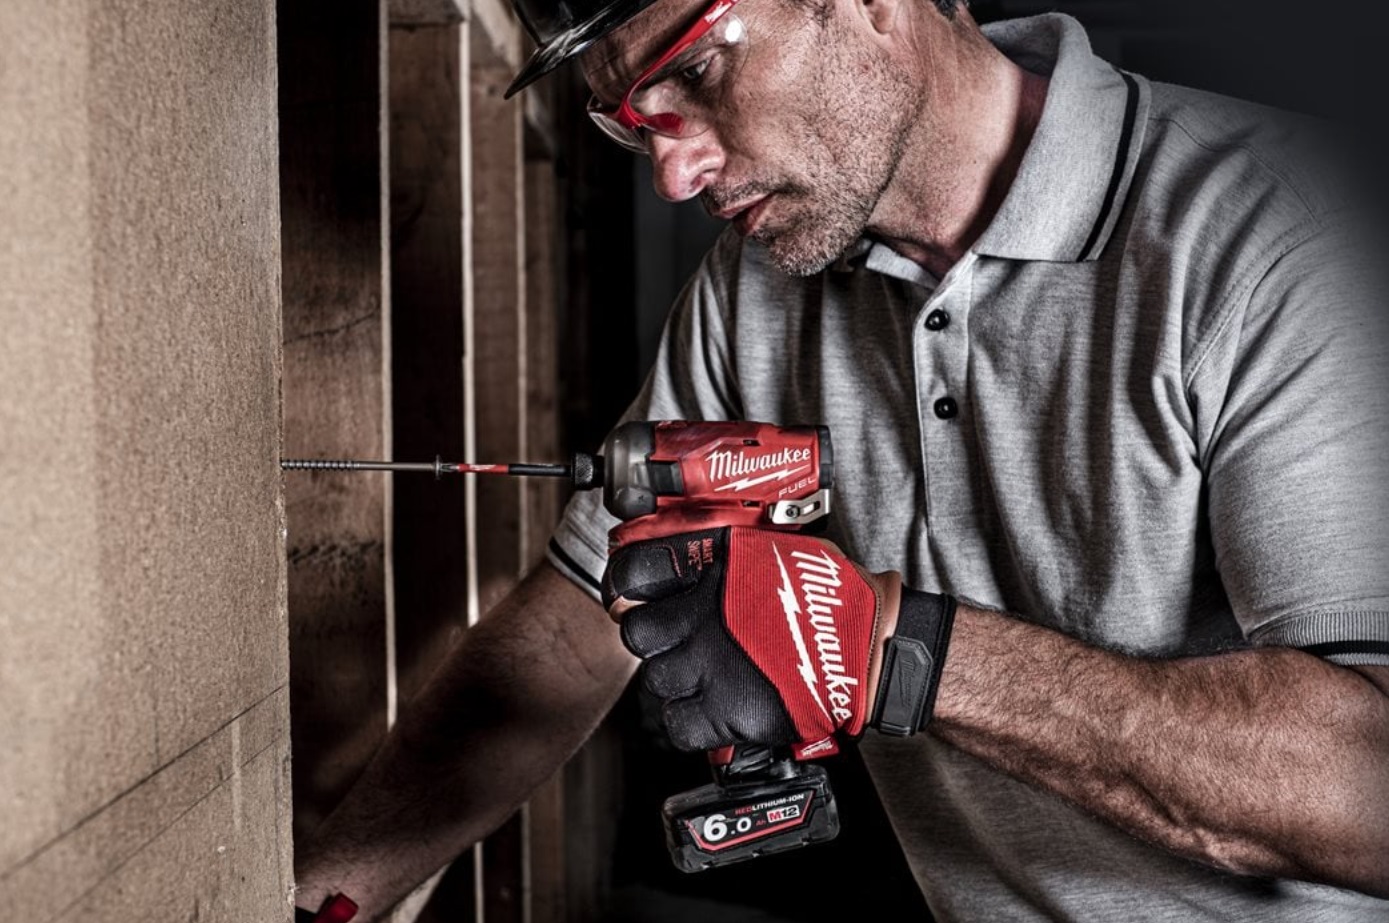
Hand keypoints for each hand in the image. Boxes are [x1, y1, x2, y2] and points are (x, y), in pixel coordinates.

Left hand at [604, 526, 940, 752]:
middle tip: (680, 642)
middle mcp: (704, 617)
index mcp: (714, 570)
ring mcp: (712, 666)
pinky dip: (690, 722)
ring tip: (708, 676)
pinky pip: (678, 725)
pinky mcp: (728, 712)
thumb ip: (723, 554)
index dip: (626, 586)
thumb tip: (680, 553)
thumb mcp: (773, 550)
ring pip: (657, 681)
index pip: (633, 574)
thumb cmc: (831, 595)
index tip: (632, 595)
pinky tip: (714, 709)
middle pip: (638, 633)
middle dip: (654, 639)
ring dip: (677, 680)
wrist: (871, 646)